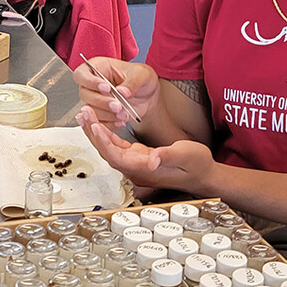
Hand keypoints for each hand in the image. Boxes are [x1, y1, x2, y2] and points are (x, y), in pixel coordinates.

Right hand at [73, 57, 159, 127]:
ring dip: (107, 114)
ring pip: (90, 110)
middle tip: (118, 105)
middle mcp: (93, 84)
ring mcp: (95, 100)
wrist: (148, 96)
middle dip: (102, 101)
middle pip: (84, 94)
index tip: (106, 88)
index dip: (90, 82)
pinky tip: (122, 120)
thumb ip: (132, 81)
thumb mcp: (142, 74)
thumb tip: (121, 91)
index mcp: (98, 67)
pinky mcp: (100, 114)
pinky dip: (110, 123)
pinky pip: (97, 122)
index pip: (81, 74)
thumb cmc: (142, 79)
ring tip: (123, 113)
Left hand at [76, 107, 215, 191]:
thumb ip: (167, 156)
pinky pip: (117, 145)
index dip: (103, 141)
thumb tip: (153, 159)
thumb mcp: (186, 155)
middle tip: (83, 112)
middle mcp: (135, 168)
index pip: (116, 156)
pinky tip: (99, 123)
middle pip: (107, 151)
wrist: (203, 174)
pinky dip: (107, 133)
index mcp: (143, 169)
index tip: (94, 125)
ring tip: (86, 114)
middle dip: (93, 132)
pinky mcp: (137, 157)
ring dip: (96, 131)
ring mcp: (135, 163)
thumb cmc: (196, 165)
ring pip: (109, 148)